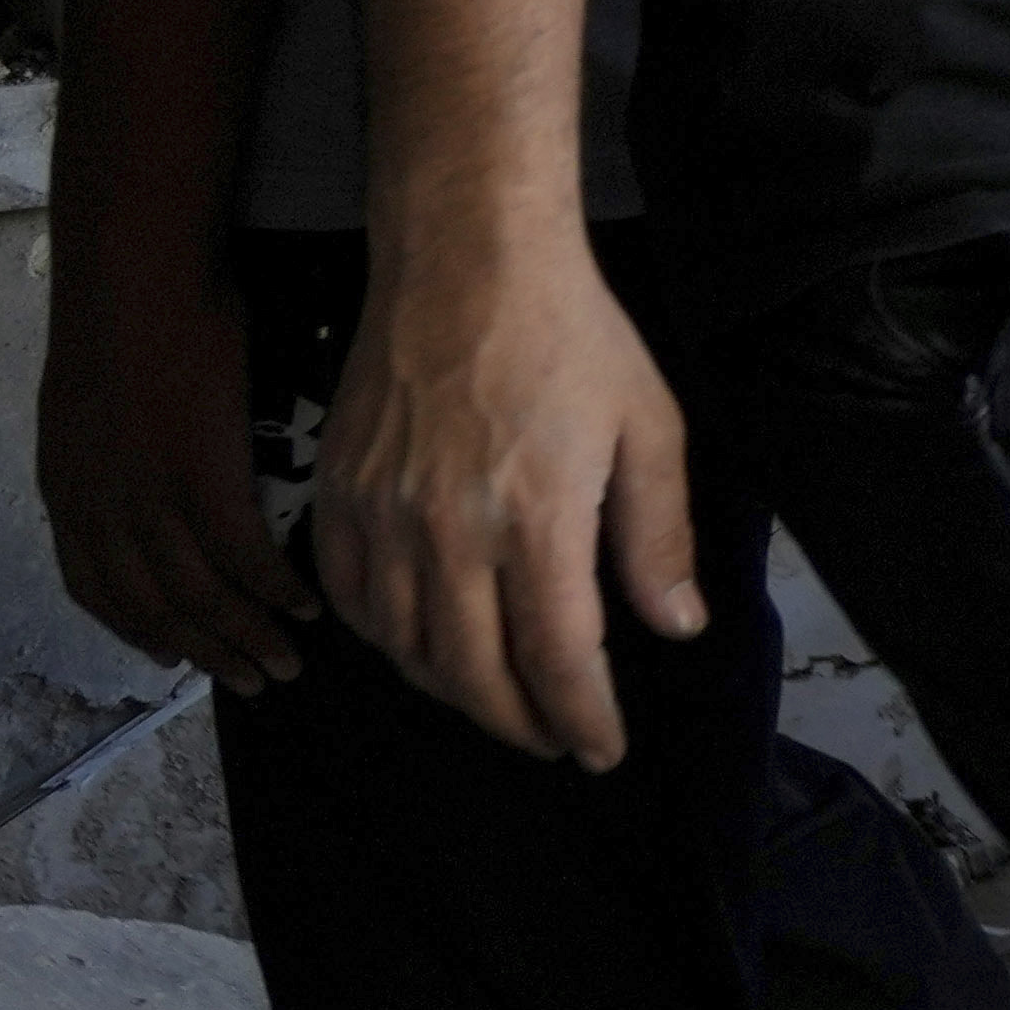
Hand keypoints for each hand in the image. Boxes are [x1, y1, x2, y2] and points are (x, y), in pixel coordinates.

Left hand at [36, 238, 314, 688]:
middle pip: (152, 607)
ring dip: (246, 639)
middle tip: (249, 680)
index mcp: (69, 488)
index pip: (94, 586)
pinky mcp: (201, 478)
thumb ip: (111, 443)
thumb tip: (147, 461)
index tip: (170, 654)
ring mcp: (148, 497)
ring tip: (285, 665)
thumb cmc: (123, 307)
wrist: (134, 269)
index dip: (135, 628)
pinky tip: (307, 607)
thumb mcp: (94, 390)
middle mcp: (99, 508)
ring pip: (198, 596)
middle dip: (203, 652)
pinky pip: (242, 558)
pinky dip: (276, 592)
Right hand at [317, 220, 698, 771]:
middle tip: (550, 741)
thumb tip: (673, 627)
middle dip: (517, 723)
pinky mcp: (336, 490)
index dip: (580, 718)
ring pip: (404, 647)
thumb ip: (658, 537)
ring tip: (496, 700)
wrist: (465, 258)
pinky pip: (347, 598)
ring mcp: (381, 512)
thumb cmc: (570, 335)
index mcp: (535, 518)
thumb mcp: (650, 429)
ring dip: (451, 690)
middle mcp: (447, 529)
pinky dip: (383, 639)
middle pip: (472, 672)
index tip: (600, 751)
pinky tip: (419, 644)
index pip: (557, 658)